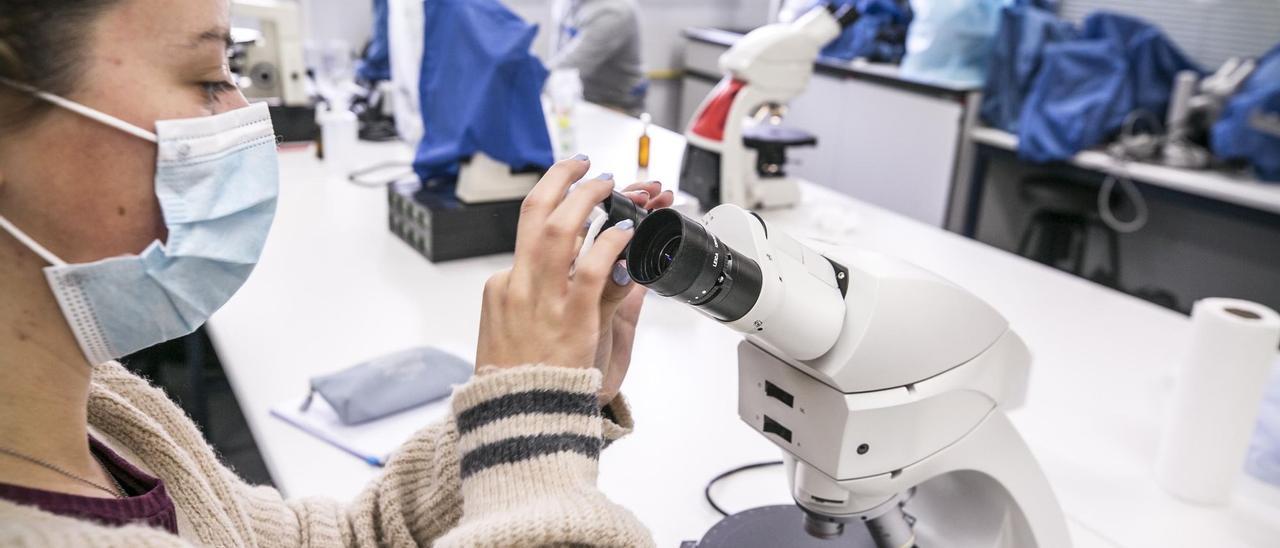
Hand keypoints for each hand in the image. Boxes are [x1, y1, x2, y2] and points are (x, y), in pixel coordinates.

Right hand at [476, 156, 673, 404]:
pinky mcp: (572, 319)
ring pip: (563, 229)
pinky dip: (611, 243)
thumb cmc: (522, 384)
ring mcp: (542, 300)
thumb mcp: (519, 333)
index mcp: (501, 288)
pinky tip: (626, 230)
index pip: (527, 233)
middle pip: (536, 214)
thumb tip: (579, 276)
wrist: (518, 421)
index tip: (569, 189)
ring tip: (610, 184)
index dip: (554, 204)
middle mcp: (517, 285)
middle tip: (585, 166)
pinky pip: (594, 268)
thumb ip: (546, 300)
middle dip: (561, 180)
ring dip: (589, 199)